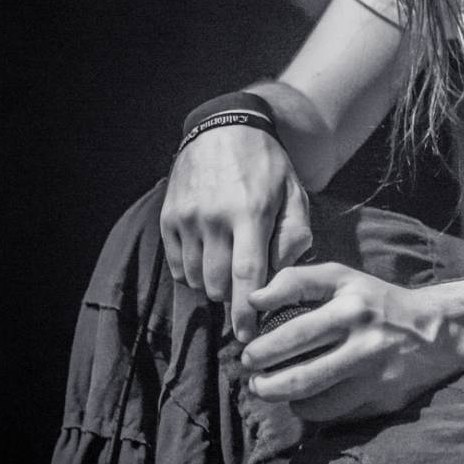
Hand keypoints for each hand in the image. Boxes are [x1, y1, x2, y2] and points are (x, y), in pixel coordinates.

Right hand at [160, 126, 311, 342]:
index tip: (248, 336)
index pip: (248, 275)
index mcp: (251, 212)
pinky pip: (178, 265)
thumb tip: (281, 274)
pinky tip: (209, 257)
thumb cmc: (267, 166)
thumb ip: (294, 235)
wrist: (224, 128)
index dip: (246, 312)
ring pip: (197, 278)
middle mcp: (214, 217)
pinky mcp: (169, 218)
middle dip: (234, 297)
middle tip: (248, 289)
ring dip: (214, 285)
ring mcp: (187, 217)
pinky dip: (193, 272)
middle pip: (219, 283)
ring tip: (230, 267)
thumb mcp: (295, 193)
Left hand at [241, 263, 459, 424]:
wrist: (437, 331)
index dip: (262, 347)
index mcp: (351, 308)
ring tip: (271, 389)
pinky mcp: (382, 400)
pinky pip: (335, 414)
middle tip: (253, 378)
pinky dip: (313, 409)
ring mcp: (374, 377)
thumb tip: (253, 301)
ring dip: (285, 399)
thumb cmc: (378, 301)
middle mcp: (364, 343)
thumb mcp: (343, 278)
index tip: (248, 351)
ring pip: (316, 403)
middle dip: (264, 382)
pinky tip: (306, 398)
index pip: (294, 332)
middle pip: (300, 376)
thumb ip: (296, 281)